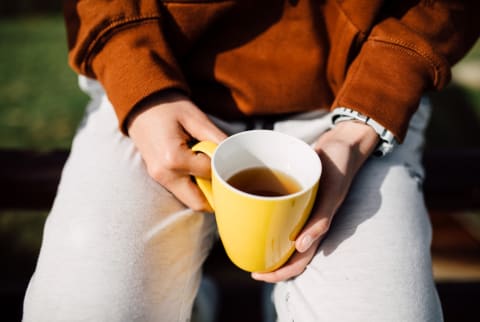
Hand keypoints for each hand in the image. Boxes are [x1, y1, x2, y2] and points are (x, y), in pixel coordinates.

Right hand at [128, 91, 226, 210]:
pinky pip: (182, 192)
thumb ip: (216, 139)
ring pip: (190, 200)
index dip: (222, 166)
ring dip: (205, 191)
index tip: (228, 156)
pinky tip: (200, 169)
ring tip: (212, 170)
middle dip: (216, 194)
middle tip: (226, 176)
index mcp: (174, 159)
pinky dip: (195, 186)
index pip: (210, 175)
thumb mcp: (196, 118)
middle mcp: (164, 174)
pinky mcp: (158, 178)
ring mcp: (159, 178)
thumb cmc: (168, 107)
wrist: (140, 105)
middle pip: (199, 203)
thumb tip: (235, 155)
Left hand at [252, 121, 379, 282]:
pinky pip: (280, 209)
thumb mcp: (333, 192)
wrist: (343, 140)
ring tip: (244, 239)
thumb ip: (321, 219)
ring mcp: (302, 208)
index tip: (256, 273)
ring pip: (282, 231)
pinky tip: (251, 211)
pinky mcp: (296, 193)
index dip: (279, 273)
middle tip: (244, 257)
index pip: (298, 261)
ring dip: (265, 240)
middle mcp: (308, 221)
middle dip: (267, 259)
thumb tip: (301, 246)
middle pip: (286, 250)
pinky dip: (266, 214)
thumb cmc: (341, 165)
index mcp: (318, 227)